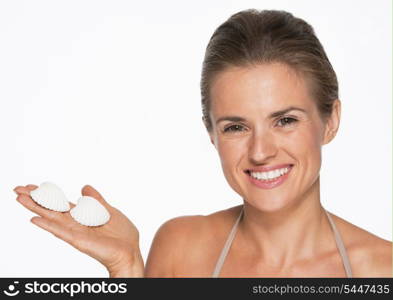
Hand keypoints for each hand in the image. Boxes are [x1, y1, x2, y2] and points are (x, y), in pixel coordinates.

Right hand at [14, 184, 143, 276]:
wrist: (130, 250)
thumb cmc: (122, 235)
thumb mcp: (108, 210)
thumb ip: (96, 200)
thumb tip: (85, 187)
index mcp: (82, 216)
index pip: (60, 203)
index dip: (46, 194)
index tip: (31, 186)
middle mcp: (75, 223)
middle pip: (51, 209)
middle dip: (34, 199)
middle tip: (17, 189)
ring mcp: (75, 232)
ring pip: (51, 217)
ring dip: (36, 208)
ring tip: (20, 198)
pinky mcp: (79, 240)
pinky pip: (61, 232)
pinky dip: (48, 226)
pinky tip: (35, 219)